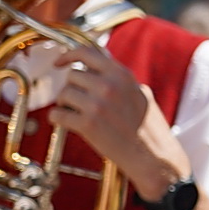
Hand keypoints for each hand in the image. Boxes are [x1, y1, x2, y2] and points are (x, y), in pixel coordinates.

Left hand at [50, 45, 189, 199]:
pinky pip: (56, 114)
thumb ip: (119, 81)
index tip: (60, 63)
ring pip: (63, 94)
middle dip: (73, 89)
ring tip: (78, 115)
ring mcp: (97, 104)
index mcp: (122, 75)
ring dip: (65, 104)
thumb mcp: (139, 94)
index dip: (68, 55)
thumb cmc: (147, 129)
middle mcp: (109, 85)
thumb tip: (97, 70)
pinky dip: (58, 120)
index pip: (86, 53)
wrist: (152, 156)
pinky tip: (69, 125)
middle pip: (72, 76)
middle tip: (79, 103)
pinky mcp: (87, 124)